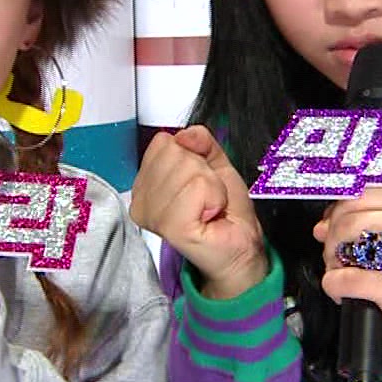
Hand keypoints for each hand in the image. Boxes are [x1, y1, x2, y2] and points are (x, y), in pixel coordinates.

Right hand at [130, 126, 267, 297]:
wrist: (241, 246)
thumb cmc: (225, 211)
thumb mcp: (214, 163)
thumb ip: (199, 141)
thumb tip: (185, 135)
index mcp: (144, 184)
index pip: (162, 142)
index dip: (191, 155)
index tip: (199, 183)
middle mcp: (140, 200)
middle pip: (174, 152)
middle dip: (202, 171)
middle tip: (206, 198)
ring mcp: (153, 215)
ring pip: (188, 168)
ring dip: (212, 186)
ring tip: (209, 207)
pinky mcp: (170, 226)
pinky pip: (198, 187)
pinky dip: (215, 197)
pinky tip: (210, 215)